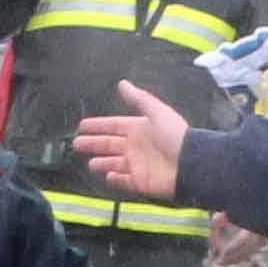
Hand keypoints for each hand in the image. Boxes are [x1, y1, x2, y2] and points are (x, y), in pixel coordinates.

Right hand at [75, 87, 190, 198]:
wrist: (192, 164)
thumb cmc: (175, 136)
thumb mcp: (157, 112)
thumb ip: (139, 99)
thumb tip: (122, 83)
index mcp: (139, 129)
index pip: (113, 126)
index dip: (98, 125)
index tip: (82, 125)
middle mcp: (136, 147)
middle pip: (109, 145)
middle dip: (93, 144)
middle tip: (76, 143)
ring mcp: (137, 165)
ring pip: (114, 164)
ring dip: (102, 163)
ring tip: (90, 163)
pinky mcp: (140, 183)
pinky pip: (124, 181)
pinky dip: (115, 180)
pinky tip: (107, 176)